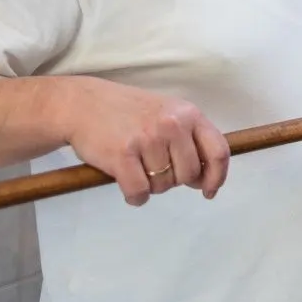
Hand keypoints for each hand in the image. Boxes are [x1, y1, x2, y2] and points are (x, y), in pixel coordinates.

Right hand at [51, 77, 230, 206]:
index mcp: (189, 114)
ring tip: (137, 169)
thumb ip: (190, 140)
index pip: (218, 151)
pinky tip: (128, 187)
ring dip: (151, 187)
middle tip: (155, 171)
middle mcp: (172, 125)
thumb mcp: (168, 113)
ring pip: (164, 185)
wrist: (83, 103)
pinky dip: (135, 197)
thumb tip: (204, 179)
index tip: (209, 191)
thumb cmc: (128, 112)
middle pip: (189, 174)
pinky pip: (140, 192)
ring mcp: (148, 139)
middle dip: (174, 181)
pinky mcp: (123, 154)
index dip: (217, 177)